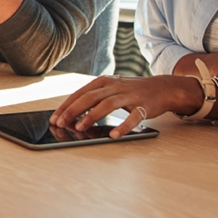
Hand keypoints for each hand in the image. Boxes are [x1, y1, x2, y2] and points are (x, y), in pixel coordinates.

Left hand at [50, 75, 196, 138]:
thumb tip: (72, 113)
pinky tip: (114, 136)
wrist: (162, 88)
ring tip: (79, 128)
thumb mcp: (110, 89)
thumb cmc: (131, 91)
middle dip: (73, 111)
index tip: (54, 117)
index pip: (80, 93)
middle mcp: (114, 86)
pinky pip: (133, 117)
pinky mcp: (144, 105)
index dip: (66, 105)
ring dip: (91, 117)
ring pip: (107, 105)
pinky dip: (123, 126)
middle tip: (61, 123)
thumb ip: (94, 98)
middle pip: (90, 97)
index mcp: (103, 82)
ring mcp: (129, 95)